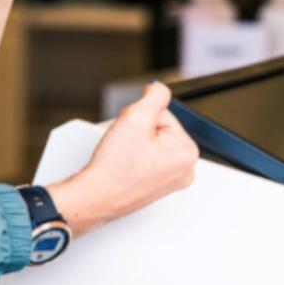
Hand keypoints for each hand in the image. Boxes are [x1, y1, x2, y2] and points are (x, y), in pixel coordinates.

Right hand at [47, 82, 198, 236]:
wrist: (96, 196)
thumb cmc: (114, 167)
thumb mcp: (136, 116)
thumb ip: (155, 94)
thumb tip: (159, 88)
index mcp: (187, 152)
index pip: (164, 114)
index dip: (141, 118)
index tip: (131, 135)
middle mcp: (185, 169)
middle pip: (160, 129)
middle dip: (139, 131)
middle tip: (125, 147)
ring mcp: (172, 180)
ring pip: (152, 143)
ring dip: (135, 143)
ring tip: (123, 157)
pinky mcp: (157, 186)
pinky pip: (147, 159)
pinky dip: (134, 157)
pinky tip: (125, 165)